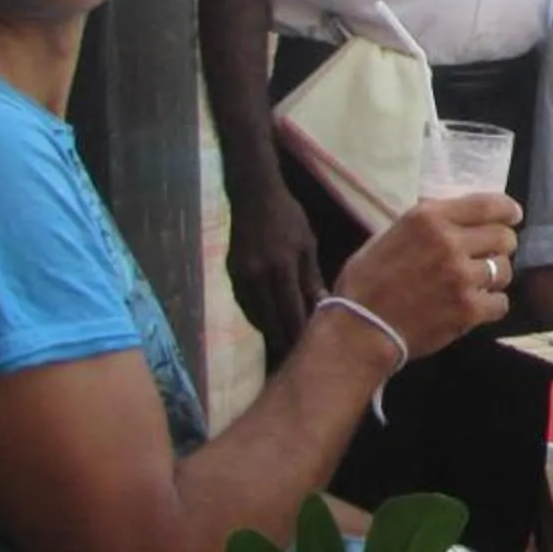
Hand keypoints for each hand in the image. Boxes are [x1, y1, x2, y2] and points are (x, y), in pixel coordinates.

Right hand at [228, 184, 325, 359]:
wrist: (252, 196)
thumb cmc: (288, 216)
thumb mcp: (307, 243)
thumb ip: (311, 277)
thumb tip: (321, 305)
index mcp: (281, 268)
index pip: (291, 311)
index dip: (299, 333)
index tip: (310, 349)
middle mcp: (257, 276)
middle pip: (271, 320)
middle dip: (284, 339)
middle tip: (297, 355)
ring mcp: (241, 276)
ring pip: (256, 315)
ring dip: (270, 331)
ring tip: (285, 342)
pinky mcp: (231, 274)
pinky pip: (245, 304)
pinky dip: (257, 316)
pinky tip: (268, 322)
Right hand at [330, 193, 520, 358]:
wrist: (362, 329)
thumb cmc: (366, 282)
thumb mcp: (390, 235)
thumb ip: (426, 224)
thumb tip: (454, 218)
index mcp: (429, 218)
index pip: (488, 205)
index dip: (507, 210)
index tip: (513, 216)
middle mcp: (450, 242)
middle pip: (504, 237)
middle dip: (502, 245)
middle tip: (491, 254)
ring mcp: (462, 277)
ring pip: (504, 269)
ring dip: (495, 276)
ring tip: (480, 282)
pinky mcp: (468, 309)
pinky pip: (500, 302)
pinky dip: (492, 304)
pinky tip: (477, 306)